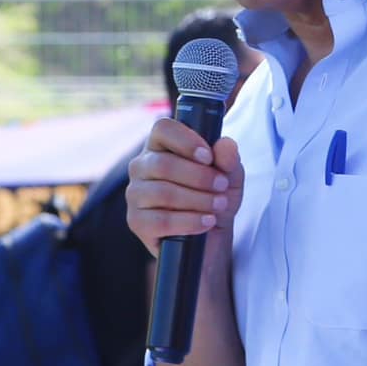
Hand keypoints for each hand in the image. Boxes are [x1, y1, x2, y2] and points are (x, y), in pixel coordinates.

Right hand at [127, 119, 241, 257]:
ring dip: (198, 199)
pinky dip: (190, 222)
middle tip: (222, 186)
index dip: (186, 140)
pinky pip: (162, 220)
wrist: (212, 236)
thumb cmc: (215, 196)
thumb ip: (229, 158)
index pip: (163, 129)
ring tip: (219, 205)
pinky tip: (206, 222)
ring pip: (163, 193)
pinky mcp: (137, 222)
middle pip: (163, 164)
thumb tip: (225, 145)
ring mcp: (135, 194)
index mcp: (161, 146)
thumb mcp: (230, 176)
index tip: (208, 157)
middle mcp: (141, 167)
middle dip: (200, 177)